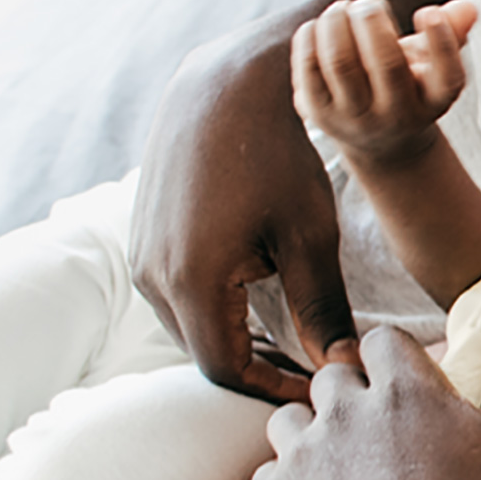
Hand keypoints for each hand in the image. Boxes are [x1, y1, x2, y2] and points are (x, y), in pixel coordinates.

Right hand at [135, 39, 354, 403]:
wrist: (226, 91)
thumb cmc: (278, 159)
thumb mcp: (310, 237)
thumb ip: (321, 310)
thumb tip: (341, 367)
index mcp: (193, 283)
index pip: (227, 370)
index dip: (274, 388)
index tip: (319, 386)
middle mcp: (152, 277)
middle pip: (205, 352)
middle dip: (259, 367)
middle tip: (312, 365)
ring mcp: (139, 258)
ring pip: (188, 326)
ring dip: (235, 337)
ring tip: (292, 334)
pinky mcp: (140, 241)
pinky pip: (175, 296)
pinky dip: (215, 308)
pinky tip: (257, 294)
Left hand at [251, 331, 480, 479]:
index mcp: (407, 392)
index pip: (383, 340)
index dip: (395, 360)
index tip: (410, 385)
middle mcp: (346, 412)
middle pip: (333, 377)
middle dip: (354, 397)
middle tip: (382, 433)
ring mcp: (305, 455)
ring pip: (293, 420)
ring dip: (316, 434)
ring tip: (347, 468)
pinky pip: (270, 472)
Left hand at [292, 0, 475, 160]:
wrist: (376, 139)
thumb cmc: (409, 85)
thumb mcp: (433, 64)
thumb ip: (451, 33)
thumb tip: (467, 8)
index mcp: (434, 102)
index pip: (448, 77)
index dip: (441, 41)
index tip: (428, 10)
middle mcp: (398, 115)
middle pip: (386, 65)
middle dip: (373, 21)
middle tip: (369, 3)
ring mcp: (355, 118)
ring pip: (341, 62)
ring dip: (337, 23)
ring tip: (342, 8)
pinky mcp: (318, 113)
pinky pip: (308, 68)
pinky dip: (311, 37)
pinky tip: (319, 25)